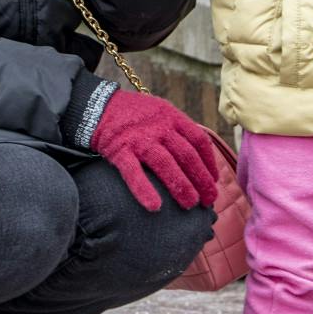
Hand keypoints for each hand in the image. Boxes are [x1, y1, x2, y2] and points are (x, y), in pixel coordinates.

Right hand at [89, 89, 220, 211]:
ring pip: (165, 164)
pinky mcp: (120, 150)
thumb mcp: (160, 111)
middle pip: (187, 155)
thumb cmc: (134, 114)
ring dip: (180, 186)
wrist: (98, 106)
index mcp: (172, 116)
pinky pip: (133, 172)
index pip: (199, 140)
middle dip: (201, 179)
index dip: (209, 162)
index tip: (214, 180)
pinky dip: (144, 190)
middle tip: (209, 200)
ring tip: (190, 205)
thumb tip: (199, 154)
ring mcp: (140, 138)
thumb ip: (178, 128)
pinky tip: (154, 207)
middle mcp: (159, 127)